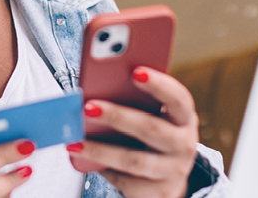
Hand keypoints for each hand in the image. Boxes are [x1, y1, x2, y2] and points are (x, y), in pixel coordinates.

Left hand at [69, 66, 200, 197]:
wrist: (167, 181)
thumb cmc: (152, 138)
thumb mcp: (153, 119)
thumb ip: (135, 104)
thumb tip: (96, 90)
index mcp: (184, 118)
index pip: (178, 98)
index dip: (159, 85)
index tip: (135, 71)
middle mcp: (184, 144)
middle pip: (151, 128)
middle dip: (117, 116)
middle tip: (88, 106)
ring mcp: (173, 171)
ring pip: (133, 159)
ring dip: (100, 150)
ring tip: (74, 141)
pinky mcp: (158, 193)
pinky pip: (125, 180)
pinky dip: (102, 169)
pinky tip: (83, 159)